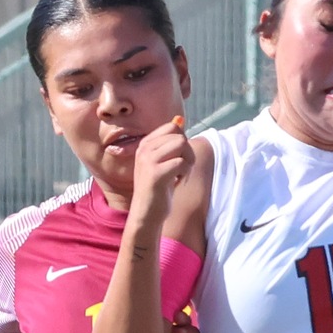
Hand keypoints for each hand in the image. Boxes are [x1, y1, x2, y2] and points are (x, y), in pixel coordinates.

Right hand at [129, 117, 192, 235]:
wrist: (146, 213)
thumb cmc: (158, 189)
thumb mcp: (163, 161)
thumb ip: (170, 142)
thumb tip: (179, 119)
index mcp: (145, 144)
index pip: (172, 126)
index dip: (183, 142)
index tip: (177, 159)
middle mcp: (144, 149)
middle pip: (179, 135)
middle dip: (188, 152)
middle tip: (182, 169)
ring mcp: (148, 160)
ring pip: (182, 145)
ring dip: (187, 161)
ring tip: (179, 174)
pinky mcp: (155, 174)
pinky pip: (181, 162)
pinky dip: (184, 173)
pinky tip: (176, 182)